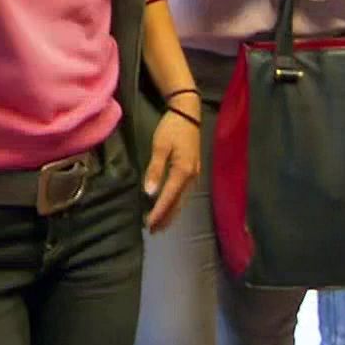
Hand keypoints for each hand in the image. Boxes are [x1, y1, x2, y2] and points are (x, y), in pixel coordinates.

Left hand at [143, 106, 200, 231]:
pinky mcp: (194, 171)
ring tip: (160, 224)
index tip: (149, 224)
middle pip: (178, 203)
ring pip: (183, 200)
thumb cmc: (172, 128)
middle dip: (166, 218)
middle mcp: (192, 177)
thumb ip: (155, 169)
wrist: (188, 114)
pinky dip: (176, 204)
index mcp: (183, 171)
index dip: (159, 213)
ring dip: (171, 213)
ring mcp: (195, 175)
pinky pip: (185, 194)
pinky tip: (170, 207)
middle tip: (153, 231)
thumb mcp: (160, 146)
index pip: (169, 198)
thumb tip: (150, 193)